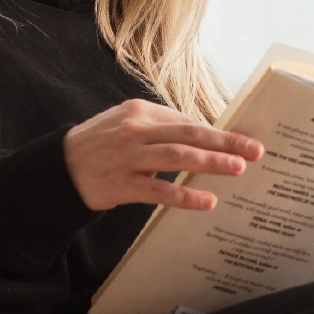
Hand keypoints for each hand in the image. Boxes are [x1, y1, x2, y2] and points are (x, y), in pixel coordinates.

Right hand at [64, 99, 263, 212]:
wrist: (58, 168)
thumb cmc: (100, 145)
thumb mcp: (127, 125)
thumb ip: (161, 129)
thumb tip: (203, 137)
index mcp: (140, 112)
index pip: (187, 121)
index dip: (218, 132)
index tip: (244, 139)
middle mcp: (136, 131)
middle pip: (189, 133)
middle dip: (225, 142)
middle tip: (255, 150)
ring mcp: (128, 158)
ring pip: (177, 157)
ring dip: (210, 162)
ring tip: (238, 168)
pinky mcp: (121, 185)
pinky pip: (158, 191)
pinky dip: (184, 196)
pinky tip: (207, 201)